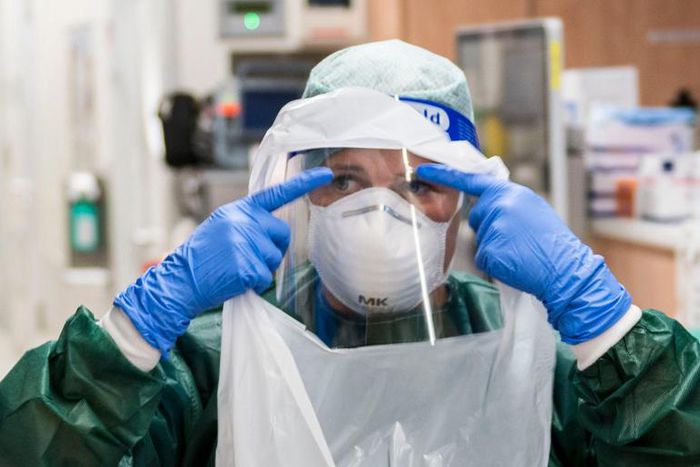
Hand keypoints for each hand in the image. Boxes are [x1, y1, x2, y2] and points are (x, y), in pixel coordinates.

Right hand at [114, 167, 332, 354]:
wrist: (179, 280)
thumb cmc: (202, 257)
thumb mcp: (221, 227)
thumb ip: (247, 223)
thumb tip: (275, 230)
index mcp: (239, 210)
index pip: (277, 194)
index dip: (303, 184)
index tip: (326, 175)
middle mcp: (244, 222)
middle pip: (283, 234)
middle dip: (274, 249)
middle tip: (249, 259)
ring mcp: (245, 243)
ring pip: (275, 259)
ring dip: (261, 270)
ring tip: (235, 269)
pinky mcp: (247, 266)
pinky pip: (265, 278)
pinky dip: (253, 284)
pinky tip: (234, 280)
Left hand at [416, 163, 630, 343]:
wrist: (566, 270)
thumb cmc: (551, 243)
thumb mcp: (533, 210)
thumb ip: (508, 203)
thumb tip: (486, 204)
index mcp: (511, 193)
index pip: (472, 181)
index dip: (446, 176)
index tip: (425, 171)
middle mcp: (500, 206)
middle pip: (477, 216)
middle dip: (490, 228)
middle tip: (518, 239)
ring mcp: (494, 228)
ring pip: (480, 239)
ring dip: (495, 247)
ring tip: (521, 251)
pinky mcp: (490, 250)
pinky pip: (483, 258)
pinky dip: (496, 264)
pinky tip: (515, 263)